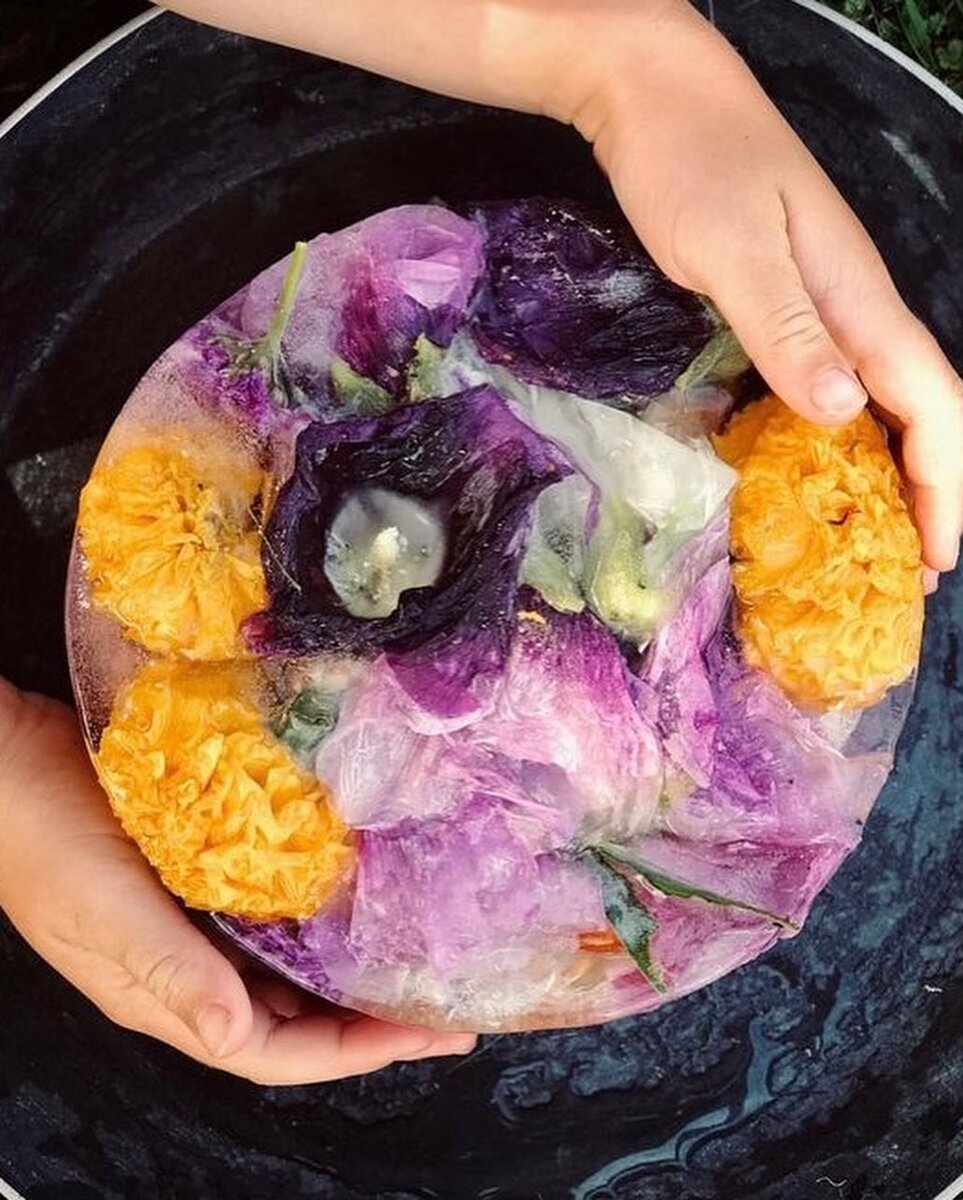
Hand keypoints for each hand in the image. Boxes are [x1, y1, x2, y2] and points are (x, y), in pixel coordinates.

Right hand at [0, 680, 474, 1083]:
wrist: (6, 760)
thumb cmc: (40, 838)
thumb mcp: (102, 911)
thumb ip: (170, 969)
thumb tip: (235, 1034)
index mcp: (165, 995)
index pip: (276, 1051)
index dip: (353, 1051)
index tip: (427, 1035)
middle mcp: (186, 968)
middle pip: (293, 1016)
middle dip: (367, 1019)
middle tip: (444, 1004)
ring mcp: (191, 920)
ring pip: (285, 965)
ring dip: (345, 967)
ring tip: (412, 954)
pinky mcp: (196, 871)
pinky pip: (268, 906)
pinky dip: (313, 907)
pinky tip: (350, 886)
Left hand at [163, 1, 962, 584]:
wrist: (652, 89)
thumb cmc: (690, 160)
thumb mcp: (733, 249)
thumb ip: (786, 329)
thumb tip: (843, 413)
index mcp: (854, 296)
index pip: (927, 401)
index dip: (942, 483)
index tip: (937, 558)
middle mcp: (848, 302)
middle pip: (912, 407)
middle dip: (922, 489)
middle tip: (905, 571)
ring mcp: (814, 299)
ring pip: (868, 398)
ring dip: (877, 470)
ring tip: (862, 540)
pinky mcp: (776, 299)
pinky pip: (819, 381)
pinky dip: (824, 435)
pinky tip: (799, 469)